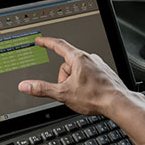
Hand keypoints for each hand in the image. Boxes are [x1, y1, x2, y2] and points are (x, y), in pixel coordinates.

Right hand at [18, 37, 140, 115]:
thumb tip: (26, 86)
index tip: (41, 41)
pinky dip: (85, 84)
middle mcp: (90, 58)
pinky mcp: (104, 74)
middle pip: (67, 66)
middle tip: (69, 92)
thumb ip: (42, 89)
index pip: (59, 45)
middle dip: (64, 79)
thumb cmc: (96, 97)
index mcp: (78, 58)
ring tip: (82, 95)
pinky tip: (90, 94)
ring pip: (78, 72)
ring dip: (74, 83)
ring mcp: (98, 66)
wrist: (118, 103)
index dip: (47, 42)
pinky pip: (88, 76)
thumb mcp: (63, 94)